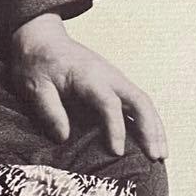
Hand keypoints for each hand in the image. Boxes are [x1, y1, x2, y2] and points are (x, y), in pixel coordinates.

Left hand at [9, 12, 166, 160]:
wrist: (40, 38)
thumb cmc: (36, 63)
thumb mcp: (34, 86)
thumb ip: (49, 110)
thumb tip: (64, 137)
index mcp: (87, 75)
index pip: (108, 102)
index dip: (115, 128)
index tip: (117, 152)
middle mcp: (107, 75)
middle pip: (138, 99)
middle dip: (150, 129)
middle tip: (155, 157)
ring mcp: (113, 77)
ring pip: (143, 100)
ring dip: (155, 126)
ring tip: (161, 155)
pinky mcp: (113, 82)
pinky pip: (137, 100)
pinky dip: (149, 120)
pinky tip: (152, 139)